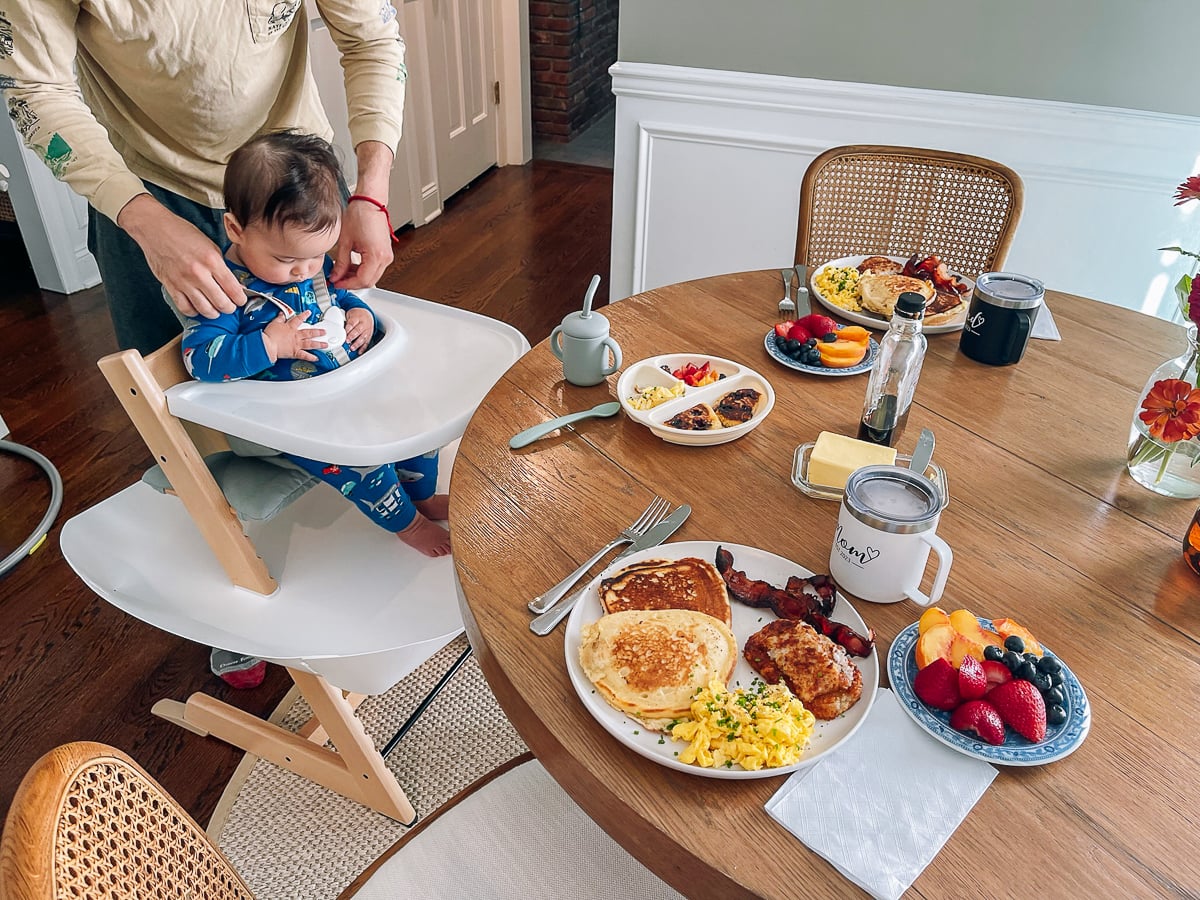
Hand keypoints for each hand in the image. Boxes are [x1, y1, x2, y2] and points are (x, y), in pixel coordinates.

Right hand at [117, 194, 245, 317]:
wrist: (154, 228)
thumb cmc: (182, 233)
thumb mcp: (210, 245)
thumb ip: (222, 266)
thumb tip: (233, 284)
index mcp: (212, 261)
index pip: (233, 289)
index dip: (240, 299)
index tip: (241, 300)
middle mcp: (199, 273)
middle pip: (221, 303)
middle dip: (229, 308)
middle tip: (230, 306)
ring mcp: (183, 282)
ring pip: (205, 309)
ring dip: (214, 313)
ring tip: (216, 309)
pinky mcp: (171, 286)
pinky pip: (185, 308)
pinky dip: (194, 312)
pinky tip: (198, 307)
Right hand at [262, 311, 326, 362]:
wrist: (268, 345)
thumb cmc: (270, 335)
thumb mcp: (274, 323)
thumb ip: (279, 318)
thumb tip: (282, 314)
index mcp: (290, 327)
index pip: (298, 319)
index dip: (304, 315)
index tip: (309, 313)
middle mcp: (296, 335)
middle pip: (309, 332)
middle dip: (318, 332)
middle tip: (324, 332)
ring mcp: (296, 344)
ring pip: (310, 343)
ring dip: (319, 344)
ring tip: (325, 344)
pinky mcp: (295, 352)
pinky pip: (304, 355)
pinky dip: (311, 357)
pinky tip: (316, 358)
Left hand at [330, 140, 395, 289]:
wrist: (370, 201)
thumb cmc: (361, 214)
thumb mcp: (345, 241)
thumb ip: (341, 262)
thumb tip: (336, 275)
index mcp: (376, 256)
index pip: (362, 280)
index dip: (347, 284)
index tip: (336, 283)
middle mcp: (385, 258)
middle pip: (369, 281)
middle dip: (352, 282)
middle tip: (337, 280)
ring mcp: (387, 255)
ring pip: (372, 276)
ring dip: (358, 276)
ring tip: (342, 272)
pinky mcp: (385, 252)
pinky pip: (375, 268)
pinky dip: (363, 269)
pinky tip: (352, 266)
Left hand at [345, 307, 374, 351]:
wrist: (367, 314)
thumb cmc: (357, 315)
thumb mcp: (350, 315)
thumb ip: (345, 321)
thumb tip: (338, 329)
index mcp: (357, 318)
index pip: (352, 323)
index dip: (348, 329)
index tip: (344, 333)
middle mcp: (363, 324)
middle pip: (358, 330)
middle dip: (352, 336)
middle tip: (347, 341)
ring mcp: (367, 330)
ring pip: (363, 337)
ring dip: (357, 343)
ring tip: (352, 348)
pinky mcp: (369, 336)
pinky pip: (367, 342)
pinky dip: (363, 348)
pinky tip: (359, 351)